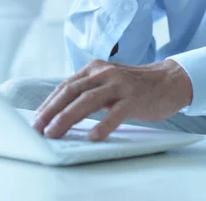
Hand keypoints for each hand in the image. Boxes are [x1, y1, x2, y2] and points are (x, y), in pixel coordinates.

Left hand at [32, 59, 192, 140]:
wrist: (169, 80)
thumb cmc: (135, 86)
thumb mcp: (109, 82)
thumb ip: (89, 91)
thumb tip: (61, 112)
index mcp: (96, 69)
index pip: (66, 85)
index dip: (49, 103)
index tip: (36, 119)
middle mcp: (105, 73)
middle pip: (72, 91)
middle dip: (52, 110)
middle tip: (38, 128)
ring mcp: (120, 85)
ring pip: (88, 100)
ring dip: (68, 117)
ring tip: (55, 132)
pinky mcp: (135, 98)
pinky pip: (117, 112)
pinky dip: (103, 124)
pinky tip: (93, 136)